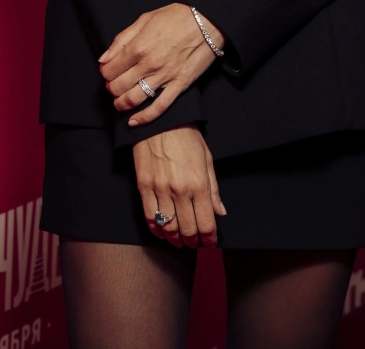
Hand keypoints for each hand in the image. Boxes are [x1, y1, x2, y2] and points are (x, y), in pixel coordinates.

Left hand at [99, 3, 225, 126]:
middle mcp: (149, 64)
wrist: (206, 20)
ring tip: (120, 102)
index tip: (108, 72)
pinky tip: (134, 121)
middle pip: (119, 86)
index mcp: (138, 46)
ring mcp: (165, 76)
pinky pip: (160, 107)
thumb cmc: (175, 17)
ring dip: (122, 103)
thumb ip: (122, 39)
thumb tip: (104, 58)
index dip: (106, 72)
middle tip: (113, 85)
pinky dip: (145, 117)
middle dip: (112, 88)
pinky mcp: (179, 85)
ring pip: (135, 98)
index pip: (111, 68)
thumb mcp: (145, 19)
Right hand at [133, 125, 225, 246]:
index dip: (209, 237)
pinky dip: (157, 229)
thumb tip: (220, 212)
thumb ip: (213, 188)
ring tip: (179, 241)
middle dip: (192, 241)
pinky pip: (149, 216)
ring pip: (168, 227)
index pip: (205, 222)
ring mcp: (160, 190)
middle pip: (187, 229)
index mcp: (199, 184)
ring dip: (175, 239)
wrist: (160, 120)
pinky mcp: (144, 186)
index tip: (210, 242)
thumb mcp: (207, 159)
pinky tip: (162, 232)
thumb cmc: (187, 136)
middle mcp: (180, 190)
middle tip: (194, 243)